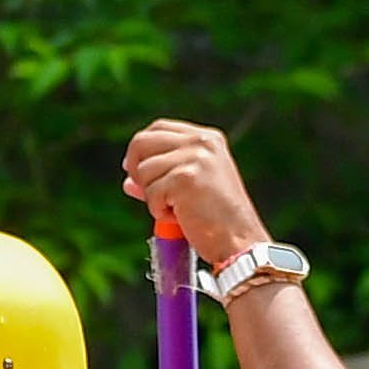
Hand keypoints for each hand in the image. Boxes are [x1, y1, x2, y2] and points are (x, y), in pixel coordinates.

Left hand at [121, 116, 268, 264]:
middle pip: (142, 141)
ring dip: (152, 196)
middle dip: (136, 169)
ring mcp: (194, 157)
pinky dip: (159, 211)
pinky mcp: (185, 178)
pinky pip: (150, 192)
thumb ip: (161, 177)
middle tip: (147, 192)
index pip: (158, 128)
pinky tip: (181, 217)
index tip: (136, 171)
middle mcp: (201, 142)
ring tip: (178, 209)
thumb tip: (128, 181)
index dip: (141, 149)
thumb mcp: (190, 189)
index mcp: (207, 139)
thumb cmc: (216, 219)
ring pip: (143, 170)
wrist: (240, 241)